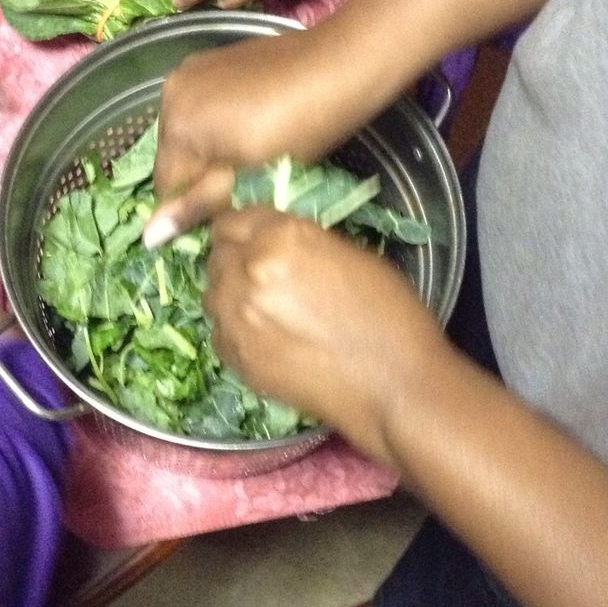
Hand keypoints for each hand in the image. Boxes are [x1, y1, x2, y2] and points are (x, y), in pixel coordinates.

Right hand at [145, 27, 360, 244]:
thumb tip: (150, 236)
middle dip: (201, 176)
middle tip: (246, 185)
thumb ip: (199, 203)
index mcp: (176, 124)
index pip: (167, 186)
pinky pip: (203, 105)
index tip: (228, 214)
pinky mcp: (214, 58)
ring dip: (210, 150)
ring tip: (251, 155)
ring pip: (189, 130)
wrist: (340, 66)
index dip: (195, 208)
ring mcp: (192, 70)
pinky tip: (253, 125)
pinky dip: (219, 123)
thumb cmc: (298, 129)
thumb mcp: (249, 176)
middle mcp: (172, 93)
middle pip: (174, 155)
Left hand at [205, 207, 441, 465]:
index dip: (245, 227)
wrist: (394, 386)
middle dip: (237, 258)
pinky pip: (219, 332)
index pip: (234, 219)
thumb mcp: (352, 255)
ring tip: (263, 304)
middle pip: (218, 254)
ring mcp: (236, 320)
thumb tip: (277, 242)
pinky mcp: (236, 359)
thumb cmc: (390, 315)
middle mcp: (247, 274)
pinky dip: (234, 329)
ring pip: (213, 294)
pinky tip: (265, 335)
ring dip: (232, 293)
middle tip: (263, 271)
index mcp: (280, 240)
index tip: (253, 236)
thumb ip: (302, 243)